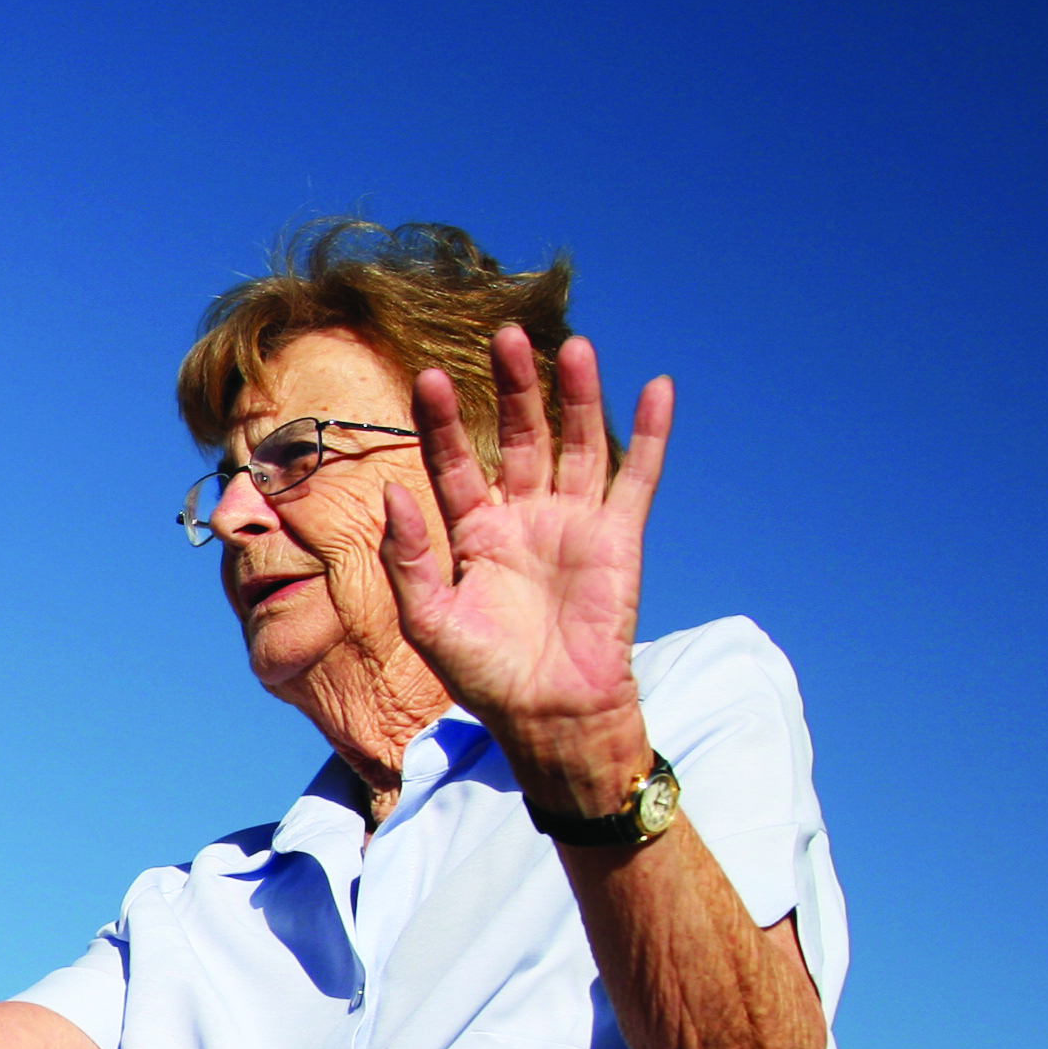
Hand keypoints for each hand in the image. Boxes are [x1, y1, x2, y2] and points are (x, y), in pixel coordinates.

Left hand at [381, 329, 671, 814]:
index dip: (441, 422)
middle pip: (519, 436)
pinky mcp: (620, 537)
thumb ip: (409, 556)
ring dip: (576, 396)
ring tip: (571, 347)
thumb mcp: (429, 619)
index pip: (453, 462)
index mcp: (472, 533)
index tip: (424, 378)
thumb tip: (392, 492)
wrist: (549, 713)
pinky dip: (649, 434)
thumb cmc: (484, 675)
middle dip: (513, 389)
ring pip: (577, 443)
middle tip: (506, 335)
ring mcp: (574, 522)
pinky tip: (655, 388)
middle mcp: (523, 517)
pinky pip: (638, 476)